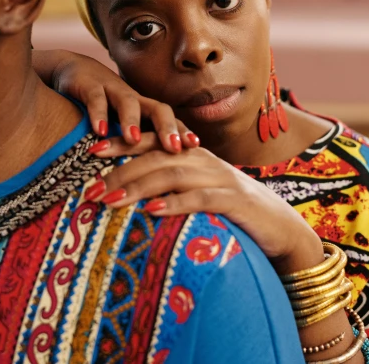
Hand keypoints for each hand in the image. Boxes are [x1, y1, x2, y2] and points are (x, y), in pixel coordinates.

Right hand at [50, 51, 198, 152]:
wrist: (72, 69)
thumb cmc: (101, 105)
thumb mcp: (117, 124)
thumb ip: (132, 146)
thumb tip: (148, 181)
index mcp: (143, 110)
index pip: (169, 121)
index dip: (182, 132)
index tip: (196, 147)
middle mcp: (133, 99)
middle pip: (158, 109)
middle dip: (167, 127)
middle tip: (174, 148)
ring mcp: (111, 90)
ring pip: (128, 102)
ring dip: (131, 121)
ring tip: (134, 140)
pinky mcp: (88, 85)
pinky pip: (96, 98)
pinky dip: (98, 113)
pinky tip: (99, 131)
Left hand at [87, 133, 324, 272]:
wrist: (279, 227)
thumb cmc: (231, 211)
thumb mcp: (197, 193)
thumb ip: (169, 186)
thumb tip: (126, 193)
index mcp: (192, 154)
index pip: (152, 140)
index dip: (121, 142)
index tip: (89, 151)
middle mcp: (203, 159)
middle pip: (156, 156)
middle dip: (121, 169)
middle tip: (92, 188)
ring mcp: (220, 178)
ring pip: (172, 174)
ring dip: (139, 186)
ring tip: (112, 200)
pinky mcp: (234, 201)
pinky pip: (201, 198)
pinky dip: (175, 204)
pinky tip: (152, 212)